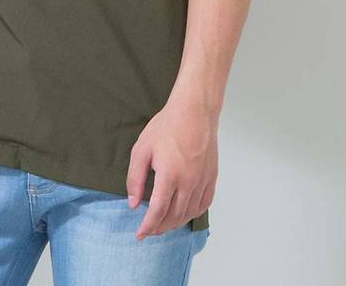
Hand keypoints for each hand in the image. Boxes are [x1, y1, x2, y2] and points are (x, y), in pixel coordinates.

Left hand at [126, 98, 217, 240]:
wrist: (194, 111)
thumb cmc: (167, 126)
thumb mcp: (142, 149)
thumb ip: (135, 179)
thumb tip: (133, 203)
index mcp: (170, 176)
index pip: (157, 212)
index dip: (148, 226)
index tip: (140, 234)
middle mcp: (188, 183)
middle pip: (174, 217)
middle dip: (160, 228)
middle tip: (149, 230)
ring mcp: (202, 181)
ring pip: (189, 213)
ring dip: (175, 223)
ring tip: (163, 223)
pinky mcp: (211, 177)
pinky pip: (204, 204)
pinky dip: (193, 213)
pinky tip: (184, 213)